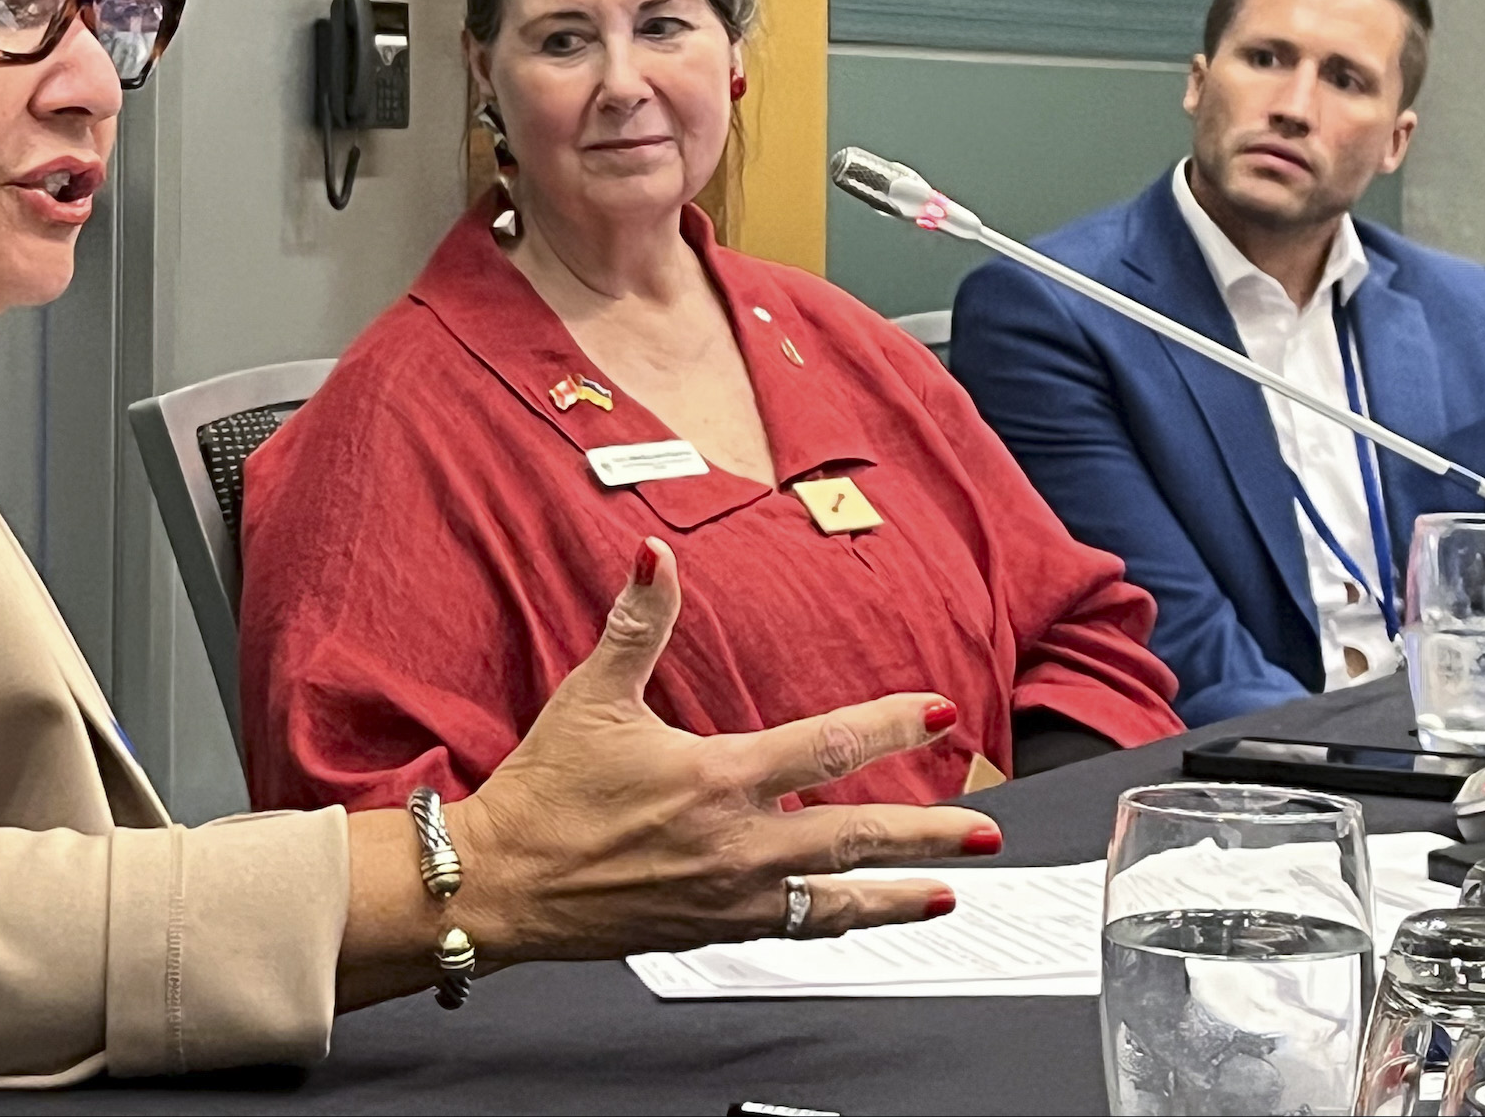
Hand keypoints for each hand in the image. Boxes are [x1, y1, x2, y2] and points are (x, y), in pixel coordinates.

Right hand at [443, 536, 999, 962]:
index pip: (829, 747)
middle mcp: (737, 845)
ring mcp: (730, 896)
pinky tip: (862, 919)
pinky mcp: (712, 930)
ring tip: (948, 893)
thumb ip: (637, 622)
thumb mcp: (591, 696)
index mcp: (717, 778)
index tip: (940, 714)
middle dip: (929, 834)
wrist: (501, 885)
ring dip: (900, 893)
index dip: (891, 725)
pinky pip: (796, 929)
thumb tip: (652, 554)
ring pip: (838, 899)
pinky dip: (840, 923)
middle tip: (983, 833)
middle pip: (857, 837)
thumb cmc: (545, 793)